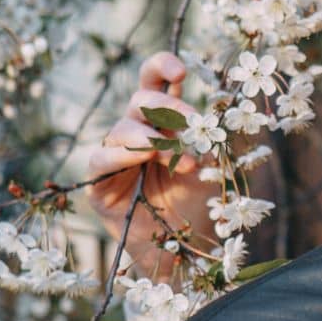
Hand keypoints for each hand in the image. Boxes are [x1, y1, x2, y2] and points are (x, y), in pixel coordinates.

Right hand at [84, 51, 216, 274]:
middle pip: (139, 100)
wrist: (185, 254)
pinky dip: (118, 155)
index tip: (179, 68)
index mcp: (162, 123)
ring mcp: (116, 158)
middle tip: (190, 123)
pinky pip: (99, 160)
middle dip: (166, 107)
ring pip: (120, 128)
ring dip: (148, 136)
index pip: (154, 82)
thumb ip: (212, 140)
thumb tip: (222, 112)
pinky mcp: (99, 185)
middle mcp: (136, 135)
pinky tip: (140, 156)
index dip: (161, 67)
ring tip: (168, 150)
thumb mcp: (213, 169)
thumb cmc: (199, 208)